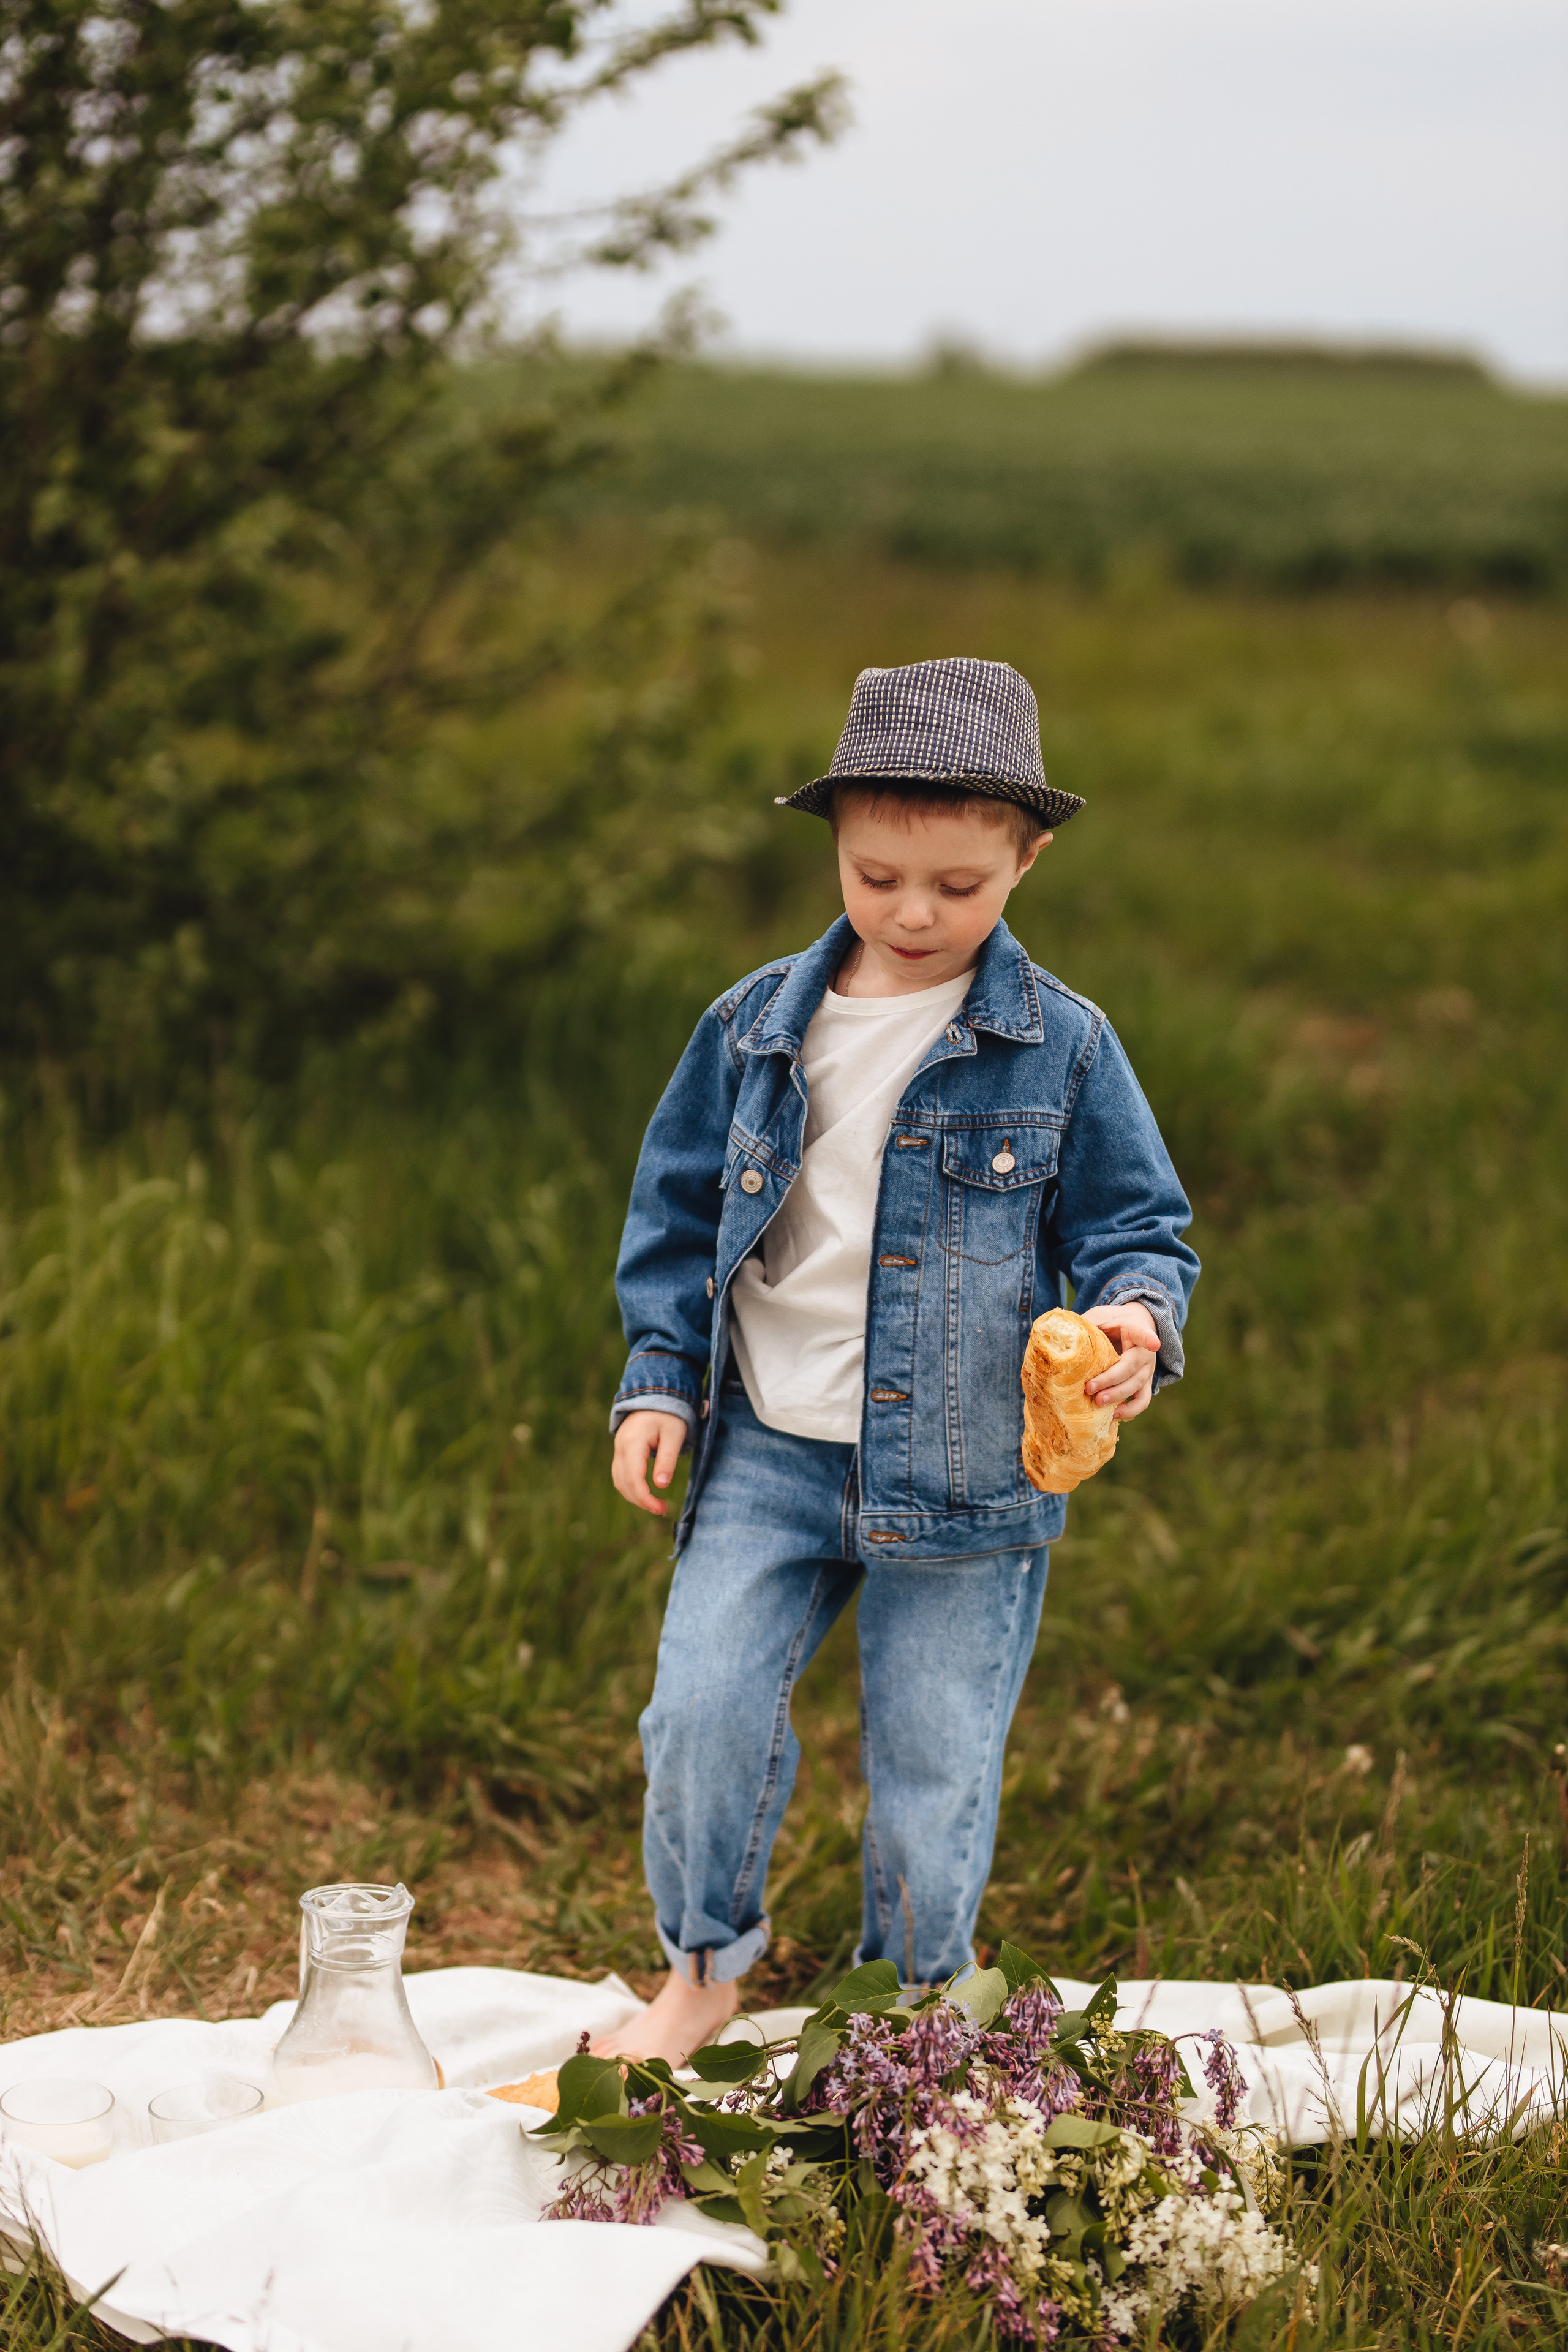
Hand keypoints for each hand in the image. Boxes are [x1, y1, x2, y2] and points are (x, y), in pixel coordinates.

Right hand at [612, 1410, 688, 1517]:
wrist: (655, 1396)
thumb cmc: (668, 1415)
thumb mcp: (674, 1435)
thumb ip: (667, 1459)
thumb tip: (661, 1486)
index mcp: (633, 1442)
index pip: (633, 1477)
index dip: (645, 1497)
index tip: (660, 1509)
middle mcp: (621, 1447)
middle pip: (624, 1482)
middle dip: (641, 1500)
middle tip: (662, 1510)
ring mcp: (618, 1449)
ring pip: (619, 1481)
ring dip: (634, 1496)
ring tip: (655, 1505)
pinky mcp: (621, 1452)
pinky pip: (620, 1475)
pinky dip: (630, 1488)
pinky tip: (645, 1494)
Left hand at [1079, 1301, 1160, 1421]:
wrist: (1136, 1325)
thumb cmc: (1113, 1322)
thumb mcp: (1100, 1316)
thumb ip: (1086, 1324)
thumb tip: (1061, 1337)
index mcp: (1135, 1329)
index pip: (1142, 1332)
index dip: (1147, 1338)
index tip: (1154, 1344)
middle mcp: (1144, 1351)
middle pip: (1131, 1367)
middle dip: (1110, 1380)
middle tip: (1090, 1388)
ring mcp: (1146, 1370)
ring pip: (1136, 1386)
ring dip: (1117, 1396)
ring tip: (1097, 1403)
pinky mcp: (1144, 1384)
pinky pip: (1142, 1401)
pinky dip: (1130, 1411)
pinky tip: (1112, 1415)